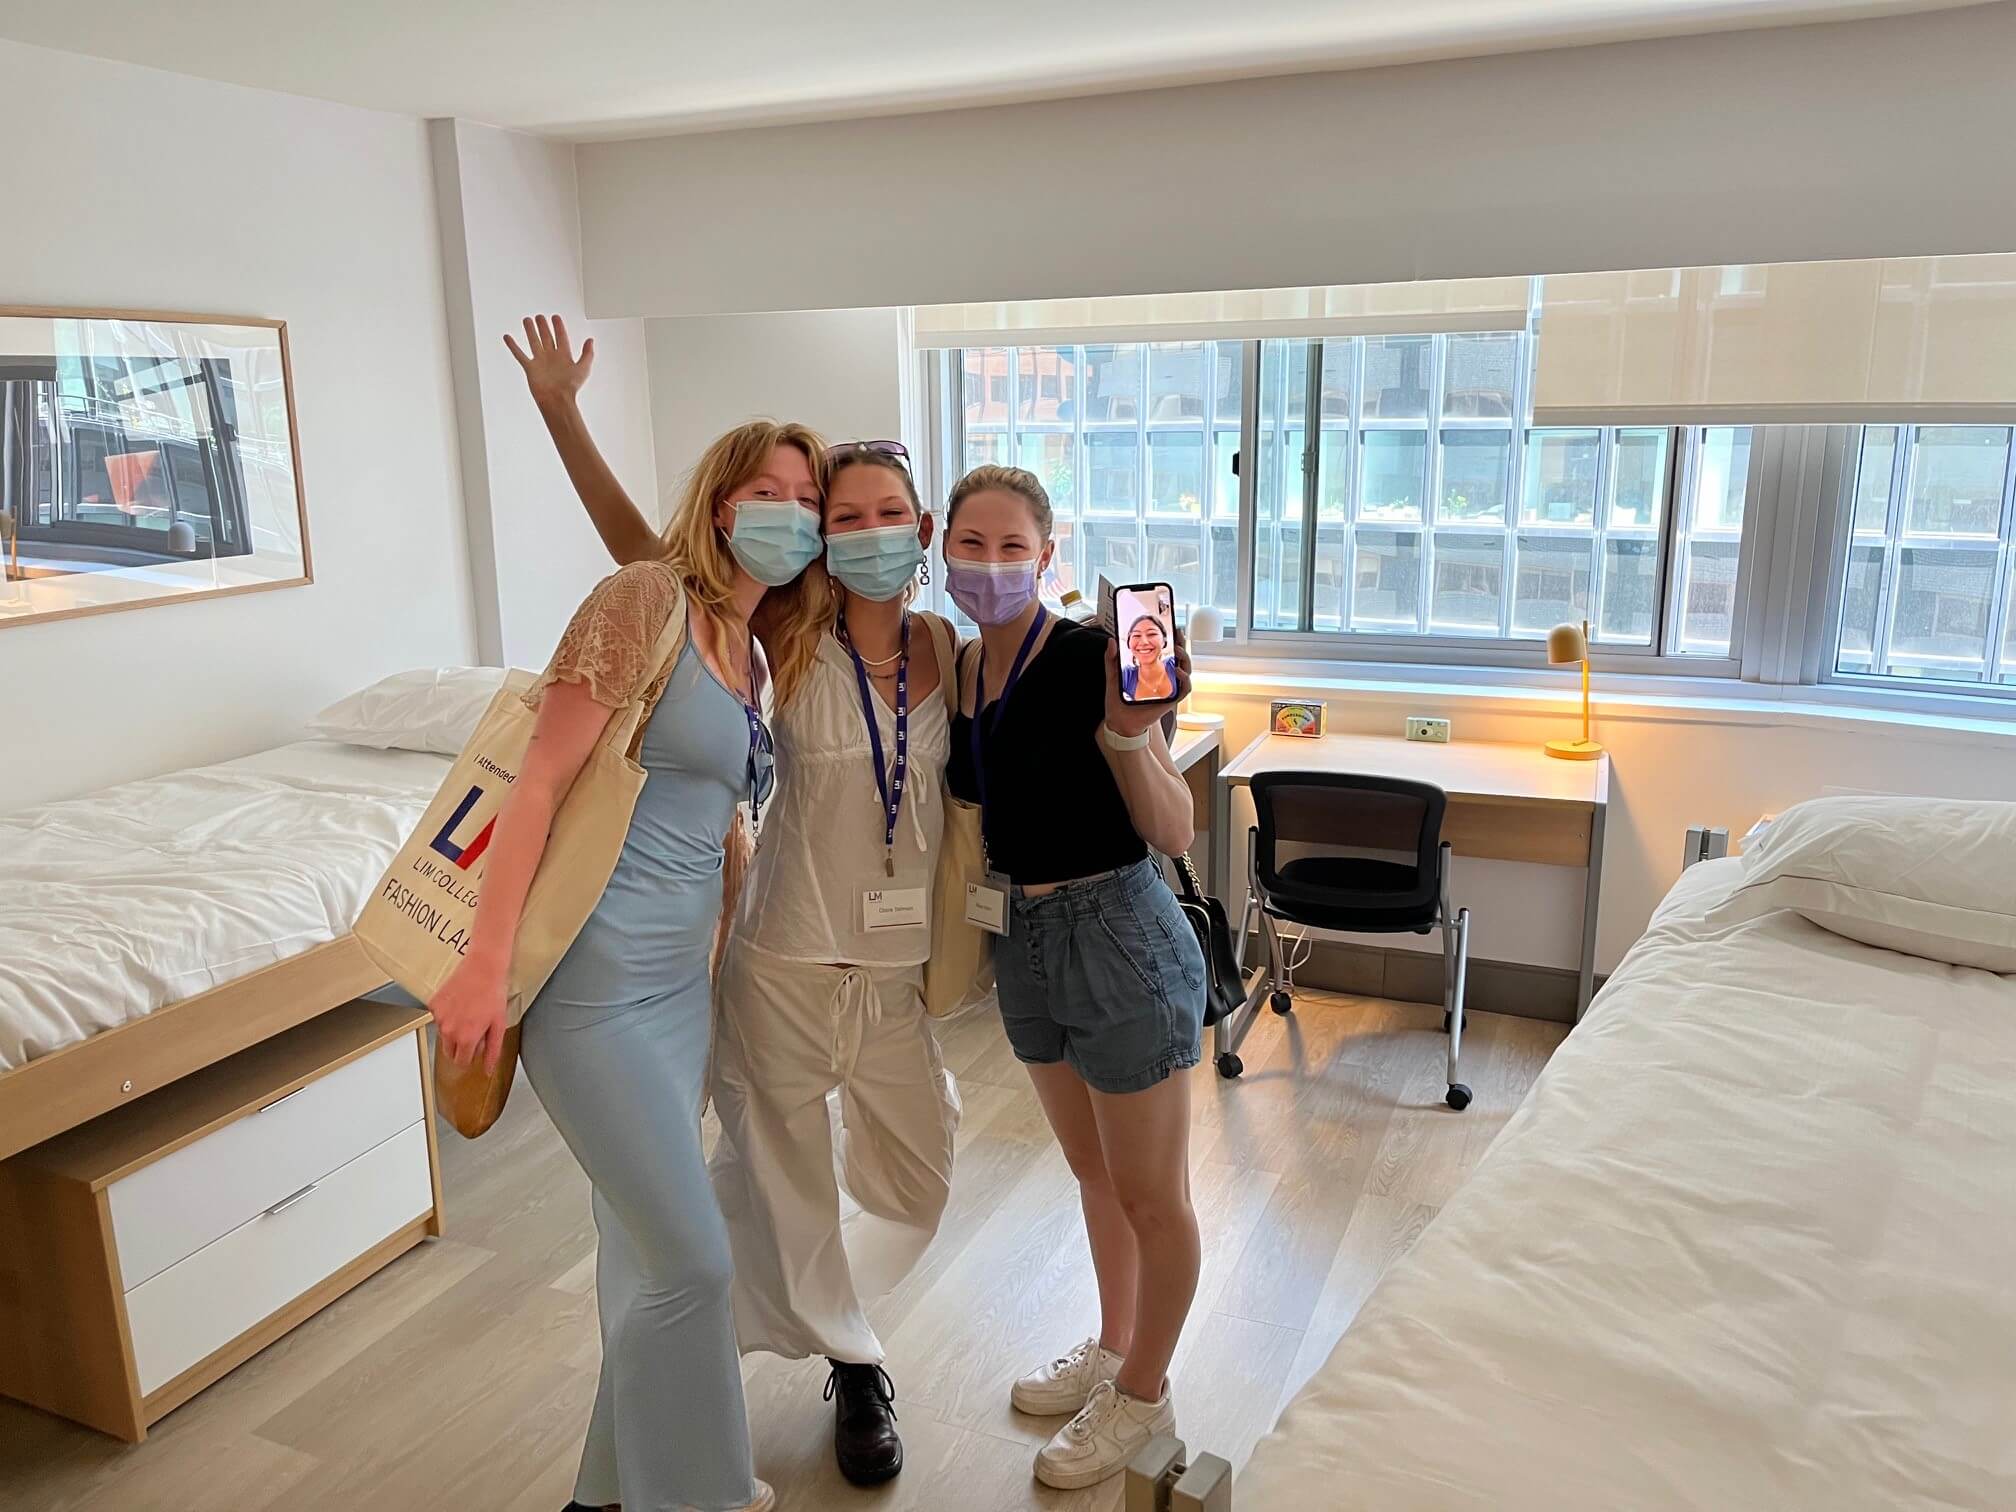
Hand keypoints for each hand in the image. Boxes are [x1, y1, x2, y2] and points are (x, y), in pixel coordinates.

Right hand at [429, 952, 509, 1073]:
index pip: (461, 1062)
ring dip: (454, 1029)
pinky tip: (459, 1003)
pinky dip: (447, 1014)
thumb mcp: (499, 1026)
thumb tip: (488, 1070)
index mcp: (466, 1038)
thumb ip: (493, 1051)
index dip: (471, 1055)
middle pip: (449, 1051)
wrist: (483, 968)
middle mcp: (449, 1030)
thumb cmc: (493, 994)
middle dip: (461, 1046)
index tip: (476, 1047)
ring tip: (469, 1012)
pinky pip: (438, 1017)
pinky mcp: (433, 1004)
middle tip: (475, 1028)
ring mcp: (439, 1017)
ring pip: (443, 1034)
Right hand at [503, 314, 594, 408]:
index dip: (559, 327)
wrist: (557, 400)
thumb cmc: (570, 388)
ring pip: (534, 342)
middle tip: (540, 316)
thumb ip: (588, 354)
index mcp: (564, 356)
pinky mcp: (530, 368)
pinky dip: (513, 346)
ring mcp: (540, 362)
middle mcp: (551, 357)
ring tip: (527, 320)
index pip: (561, 336)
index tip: (555, 317)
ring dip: (530, 331)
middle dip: (543, 326)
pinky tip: (508, 337)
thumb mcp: (584, 368)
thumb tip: (590, 340)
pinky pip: (519, 354)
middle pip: (546, 337)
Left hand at [1103, 627, 1190, 740]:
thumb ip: (1111, 659)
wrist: (1119, 721)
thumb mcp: (1113, 676)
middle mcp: (1163, 677)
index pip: (1167, 651)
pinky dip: (1185, 680)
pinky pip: (1184, 689)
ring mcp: (1168, 688)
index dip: (1173, 639)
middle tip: (1178, 634)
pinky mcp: (1171, 700)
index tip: (1173, 628)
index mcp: (1152, 669)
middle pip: (1179, 658)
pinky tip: (1179, 672)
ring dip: (1185, 659)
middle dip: (1182, 644)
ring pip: (1186, 670)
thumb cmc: (1118, 700)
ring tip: (1178, 651)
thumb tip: (1111, 641)